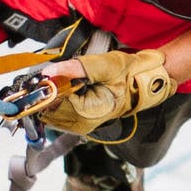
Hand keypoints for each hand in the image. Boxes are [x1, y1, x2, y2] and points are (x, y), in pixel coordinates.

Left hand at [34, 37, 180, 137]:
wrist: (144, 82)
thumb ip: (75, 68)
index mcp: (86, 114)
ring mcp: (78, 125)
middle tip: (57, 74)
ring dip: (50, 95)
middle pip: (46, 109)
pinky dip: (55, 99)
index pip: (51, 103)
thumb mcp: (105, 65)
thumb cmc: (129, 75)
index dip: (46, 86)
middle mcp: (80, 125)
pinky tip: (65, 89)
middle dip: (46, 91)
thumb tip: (49, 72)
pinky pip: (55, 112)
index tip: (47, 73)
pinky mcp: (77, 121)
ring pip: (48, 112)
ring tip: (64, 81)